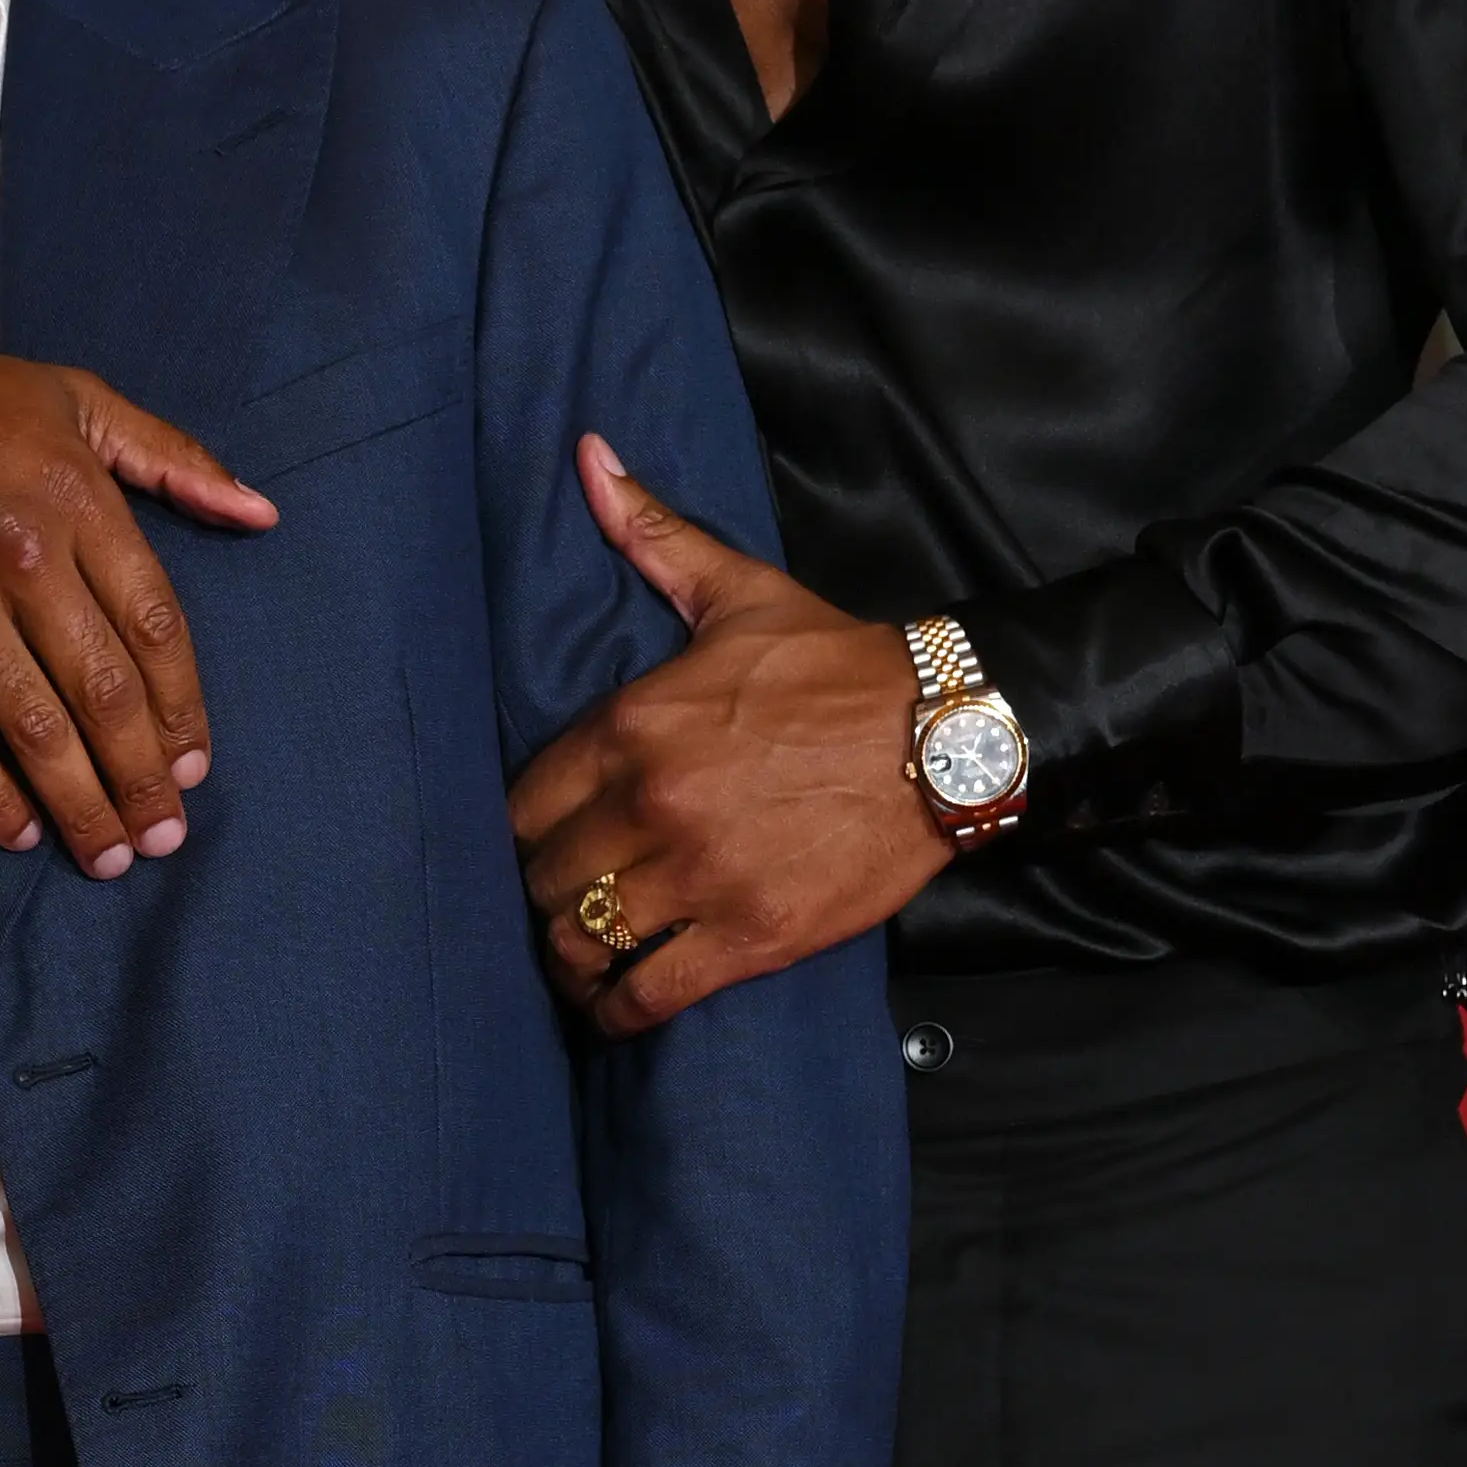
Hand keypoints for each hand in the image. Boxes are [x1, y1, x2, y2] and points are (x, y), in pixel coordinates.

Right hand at [0, 349, 279, 878]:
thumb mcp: (78, 401)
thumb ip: (173, 458)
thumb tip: (258, 513)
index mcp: (79, 500)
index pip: (153, 625)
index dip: (182, 709)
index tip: (196, 765)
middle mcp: (21, 556)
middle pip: (103, 692)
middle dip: (142, 777)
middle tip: (164, 837)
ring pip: (33, 726)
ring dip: (80, 802)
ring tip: (108, 853)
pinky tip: (22, 831)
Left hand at [511, 437, 952, 1032]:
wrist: (945, 734)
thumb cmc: (835, 664)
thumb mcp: (737, 591)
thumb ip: (651, 535)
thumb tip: (589, 455)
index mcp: (633, 725)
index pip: (521, 804)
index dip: (521, 829)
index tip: (536, 838)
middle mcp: (651, 805)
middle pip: (541, 880)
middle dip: (542, 894)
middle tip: (557, 900)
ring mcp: (699, 877)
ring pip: (581, 943)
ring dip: (570, 957)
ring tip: (578, 957)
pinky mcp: (750, 937)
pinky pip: (648, 997)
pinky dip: (618, 1011)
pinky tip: (614, 1006)